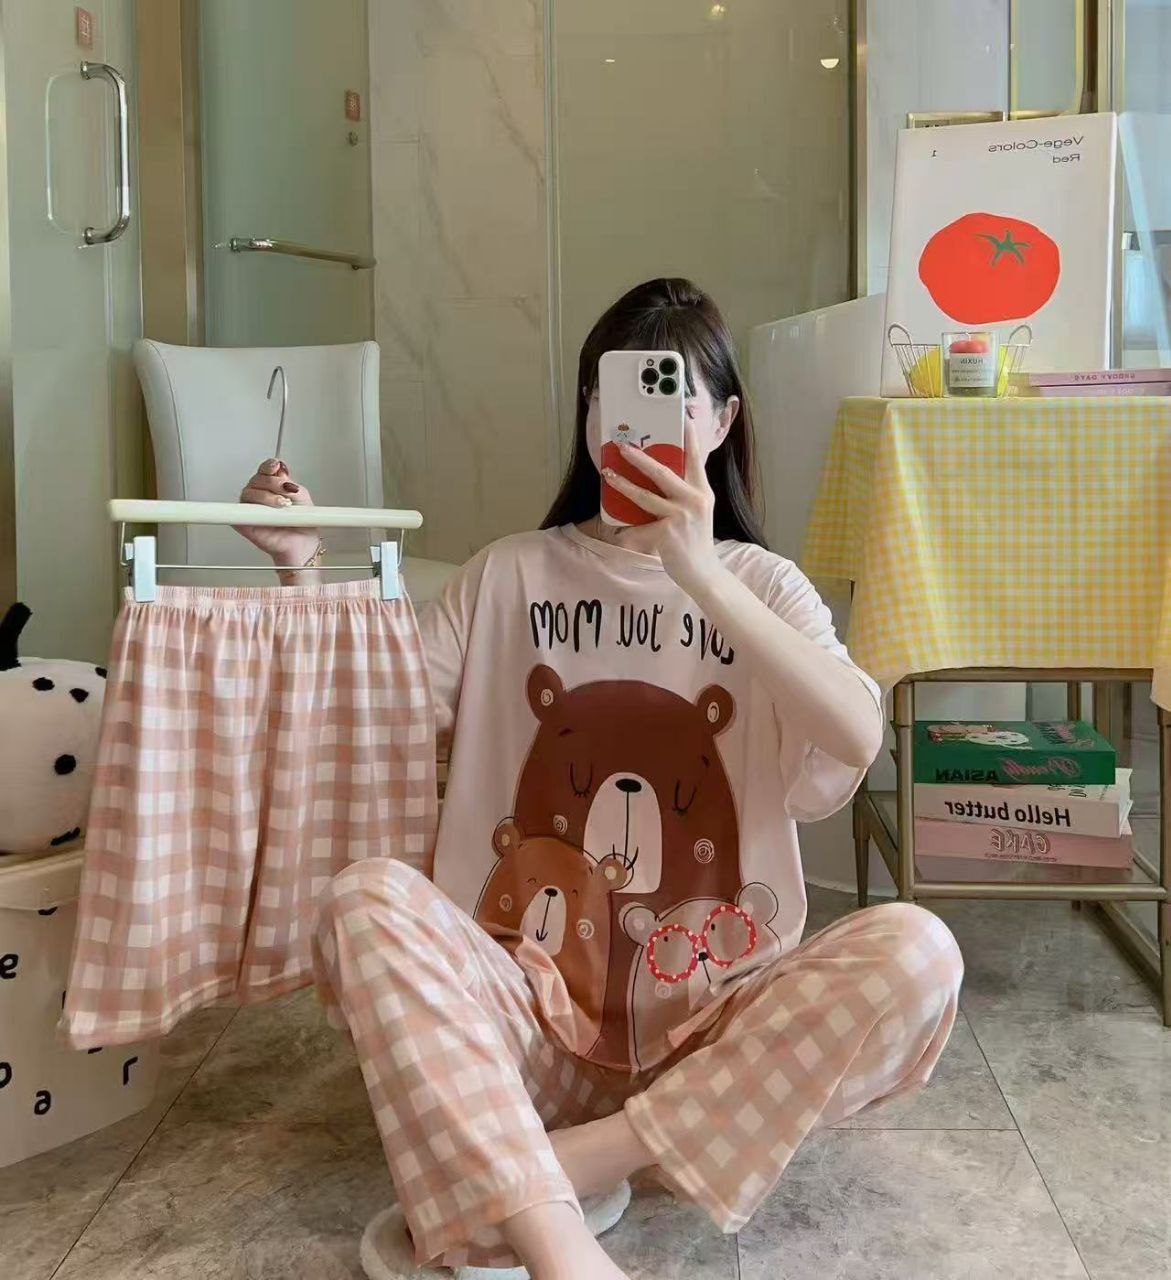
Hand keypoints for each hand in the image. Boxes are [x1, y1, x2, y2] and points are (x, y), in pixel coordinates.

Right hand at [236, 458, 319, 566]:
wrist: (302, 544)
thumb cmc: (301, 522)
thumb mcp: (302, 498)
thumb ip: (291, 485)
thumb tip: (281, 474)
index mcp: (271, 486)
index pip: (264, 470)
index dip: (268, 466)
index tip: (275, 466)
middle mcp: (259, 495)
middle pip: (256, 479)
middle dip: (272, 483)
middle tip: (286, 492)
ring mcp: (250, 508)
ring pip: (248, 493)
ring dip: (266, 497)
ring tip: (282, 505)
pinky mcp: (242, 523)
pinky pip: (237, 514)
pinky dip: (249, 512)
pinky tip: (263, 514)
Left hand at [601, 421, 722, 592]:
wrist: (702, 572)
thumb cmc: (694, 540)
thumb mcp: (696, 511)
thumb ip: (682, 493)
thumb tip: (656, 475)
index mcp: (701, 491)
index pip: (696, 458)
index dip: (690, 436)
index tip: (684, 416)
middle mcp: (694, 500)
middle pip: (663, 472)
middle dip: (640, 457)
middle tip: (623, 446)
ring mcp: (682, 516)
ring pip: (646, 496)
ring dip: (623, 484)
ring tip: (608, 473)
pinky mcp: (669, 533)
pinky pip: (640, 526)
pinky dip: (626, 529)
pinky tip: (614, 529)